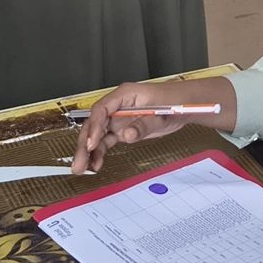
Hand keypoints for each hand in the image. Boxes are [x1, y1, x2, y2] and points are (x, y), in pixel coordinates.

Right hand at [69, 79, 234, 174]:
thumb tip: (127, 136)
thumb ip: (144, 125)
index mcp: (125, 94)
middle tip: (79, 162)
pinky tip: (96, 164)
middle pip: (95, 123)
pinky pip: (107, 141)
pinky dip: (100, 152)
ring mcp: (119, 118)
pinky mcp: (123, 129)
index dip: (94, 127)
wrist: (184, 105)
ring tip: (81, 168)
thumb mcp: (161, 114)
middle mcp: (117, 106)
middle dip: (84, 143)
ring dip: (89, 151)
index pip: (102, 109)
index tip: (91, 144)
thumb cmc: (173, 102)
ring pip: (98, 134)